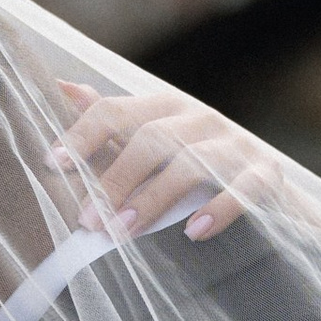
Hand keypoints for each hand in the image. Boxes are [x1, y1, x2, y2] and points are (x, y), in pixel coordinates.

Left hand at [52, 80, 278, 242]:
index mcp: (167, 108)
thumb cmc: (197, 167)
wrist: (267, 192)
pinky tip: (194, 231)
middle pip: (151, 139)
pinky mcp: (266, 174)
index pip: (116, 110)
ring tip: (123, 232)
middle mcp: (201, 118)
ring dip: (152, 200)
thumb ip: (111, 120)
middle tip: (87, 221)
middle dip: (114, 181)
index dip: (83, 135)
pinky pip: (243, 188)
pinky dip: (219, 208)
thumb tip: (62, 87)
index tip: (53, 164)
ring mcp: (236, 144)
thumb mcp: (152, 141)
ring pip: (190, 163)